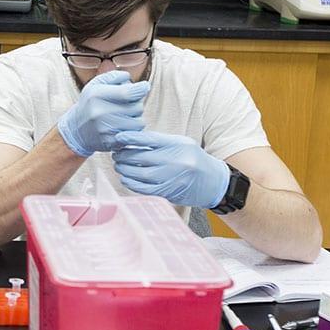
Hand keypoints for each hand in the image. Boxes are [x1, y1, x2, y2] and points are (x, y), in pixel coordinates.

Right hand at [56, 70, 149, 157]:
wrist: (77, 130)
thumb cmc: (91, 104)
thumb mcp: (96, 85)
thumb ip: (113, 76)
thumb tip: (128, 77)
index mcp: (96, 95)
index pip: (128, 92)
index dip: (141, 88)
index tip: (145, 86)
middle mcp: (100, 112)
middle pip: (137, 107)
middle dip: (137, 103)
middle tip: (128, 103)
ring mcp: (105, 129)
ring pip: (139, 122)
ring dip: (136, 118)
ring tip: (125, 115)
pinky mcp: (111, 142)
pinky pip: (134, 135)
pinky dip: (132, 129)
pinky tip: (123, 125)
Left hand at [112, 131, 230, 208]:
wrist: (213, 181)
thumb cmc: (192, 159)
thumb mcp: (181, 143)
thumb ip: (160, 141)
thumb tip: (132, 139)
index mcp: (178, 145)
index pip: (149, 139)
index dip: (131, 138)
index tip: (119, 137)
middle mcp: (175, 161)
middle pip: (141, 158)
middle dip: (124, 156)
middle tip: (116, 154)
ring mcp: (172, 178)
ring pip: (141, 174)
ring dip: (125, 170)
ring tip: (119, 166)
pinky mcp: (169, 192)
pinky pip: (145, 189)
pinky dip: (132, 184)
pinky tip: (125, 178)